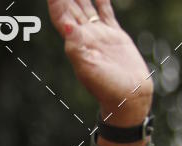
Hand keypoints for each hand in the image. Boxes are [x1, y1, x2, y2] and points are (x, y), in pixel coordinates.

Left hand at [48, 0, 153, 123]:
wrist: (128, 97)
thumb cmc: (108, 88)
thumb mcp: (89, 69)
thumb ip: (77, 48)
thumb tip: (66, 28)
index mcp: (76, 44)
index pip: (61, 17)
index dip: (55, 2)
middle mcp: (85, 37)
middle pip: (71, 9)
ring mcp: (99, 35)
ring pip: (86, 7)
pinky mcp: (114, 35)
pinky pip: (105, 12)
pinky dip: (101, 0)